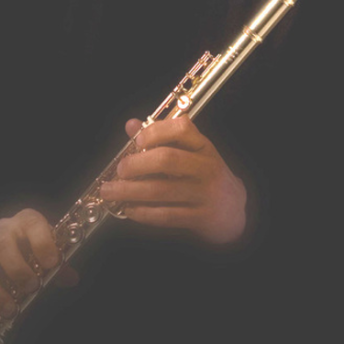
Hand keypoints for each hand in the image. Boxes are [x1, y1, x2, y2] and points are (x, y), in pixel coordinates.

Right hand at [0, 208, 77, 317]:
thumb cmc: (39, 251)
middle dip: (16, 267)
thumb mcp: (53, 255)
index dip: (42, 242)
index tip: (53, 263)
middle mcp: (2, 231)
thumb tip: (71, 278)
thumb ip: (61, 267)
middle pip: (2, 243)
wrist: (22, 252)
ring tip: (11, 309)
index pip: (32, 223)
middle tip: (31, 287)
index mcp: (26, 221)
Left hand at [99, 117, 246, 243]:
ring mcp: (204, 193)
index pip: (181, 129)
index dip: (156, 131)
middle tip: (120, 169)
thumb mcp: (191, 153)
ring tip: (110, 191)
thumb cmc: (205, 176)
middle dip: (136, 164)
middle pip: (167, 160)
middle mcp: (205, 167)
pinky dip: (143, 212)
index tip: (137, 140)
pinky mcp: (199, 217)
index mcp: (203, 146)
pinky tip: (129, 209)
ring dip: (130, 191)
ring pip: (161, 190)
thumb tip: (131, 125)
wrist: (233, 210)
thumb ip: (162, 138)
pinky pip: (166, 215)